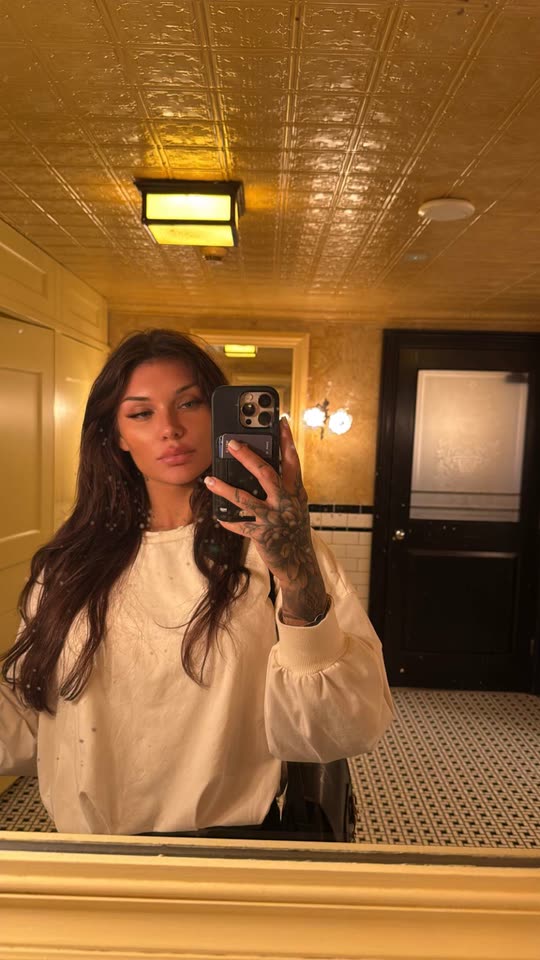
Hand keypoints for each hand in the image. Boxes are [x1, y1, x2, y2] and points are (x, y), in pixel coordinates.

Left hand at [204, 418, 327, 625]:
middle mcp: (286, 502)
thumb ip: (284, 486)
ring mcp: (274, 518)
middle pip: (265, 473)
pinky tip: (216, 515)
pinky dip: (228, 520)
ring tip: (209, 480)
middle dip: (247, 457)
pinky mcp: (262, 535)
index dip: (287, 440)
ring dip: (224, 488)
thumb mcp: (294, 504)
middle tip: (231, 443)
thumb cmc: (293, 529)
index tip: (281, 421)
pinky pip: (240, 525)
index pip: (292, 461)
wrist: (299, 563)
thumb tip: (262, 464)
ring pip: (245, 498)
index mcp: (296, 491)